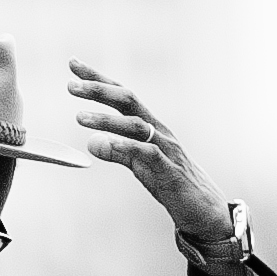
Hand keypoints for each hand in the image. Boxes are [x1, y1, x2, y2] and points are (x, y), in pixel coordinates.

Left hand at [68, 61, 241, 259]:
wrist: (206, 211)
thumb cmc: (172, 184)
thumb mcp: (140, 166)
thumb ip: (118, 152)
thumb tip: (92, 142)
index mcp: (150, 127)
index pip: (122, 96)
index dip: (99, 79)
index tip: (74, 65)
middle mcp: (159, 131)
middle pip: (129, 101)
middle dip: (99, 90)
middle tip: (71, 86)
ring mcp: (166, 149)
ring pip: (136, 125)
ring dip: (106, 120)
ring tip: (79, 117)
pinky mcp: (170, 171)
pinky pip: (148, 154)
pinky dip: (126, 147)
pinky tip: (106, 144)